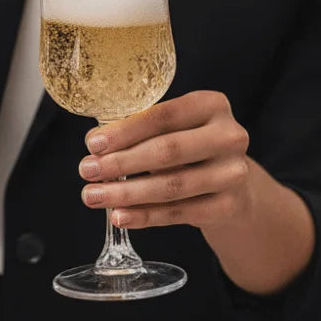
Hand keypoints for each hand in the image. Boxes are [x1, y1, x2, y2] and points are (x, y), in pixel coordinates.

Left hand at [78, 91, 250, 230]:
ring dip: (127, 193)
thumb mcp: (174, 129)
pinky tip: (120, 215)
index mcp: (212, 105)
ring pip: (172, 185)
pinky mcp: (230, 206)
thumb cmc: (191, 148)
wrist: (233, 186)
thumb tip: (94, 143)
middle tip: (87, 171)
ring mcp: (233, 173)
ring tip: (94, 196)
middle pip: (168, 150)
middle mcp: (230, 136)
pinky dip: (145, 216)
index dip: (125, 131)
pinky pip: (180, 213)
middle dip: (121, 163)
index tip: (92, 144)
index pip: (163, 116)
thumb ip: (140, 130)